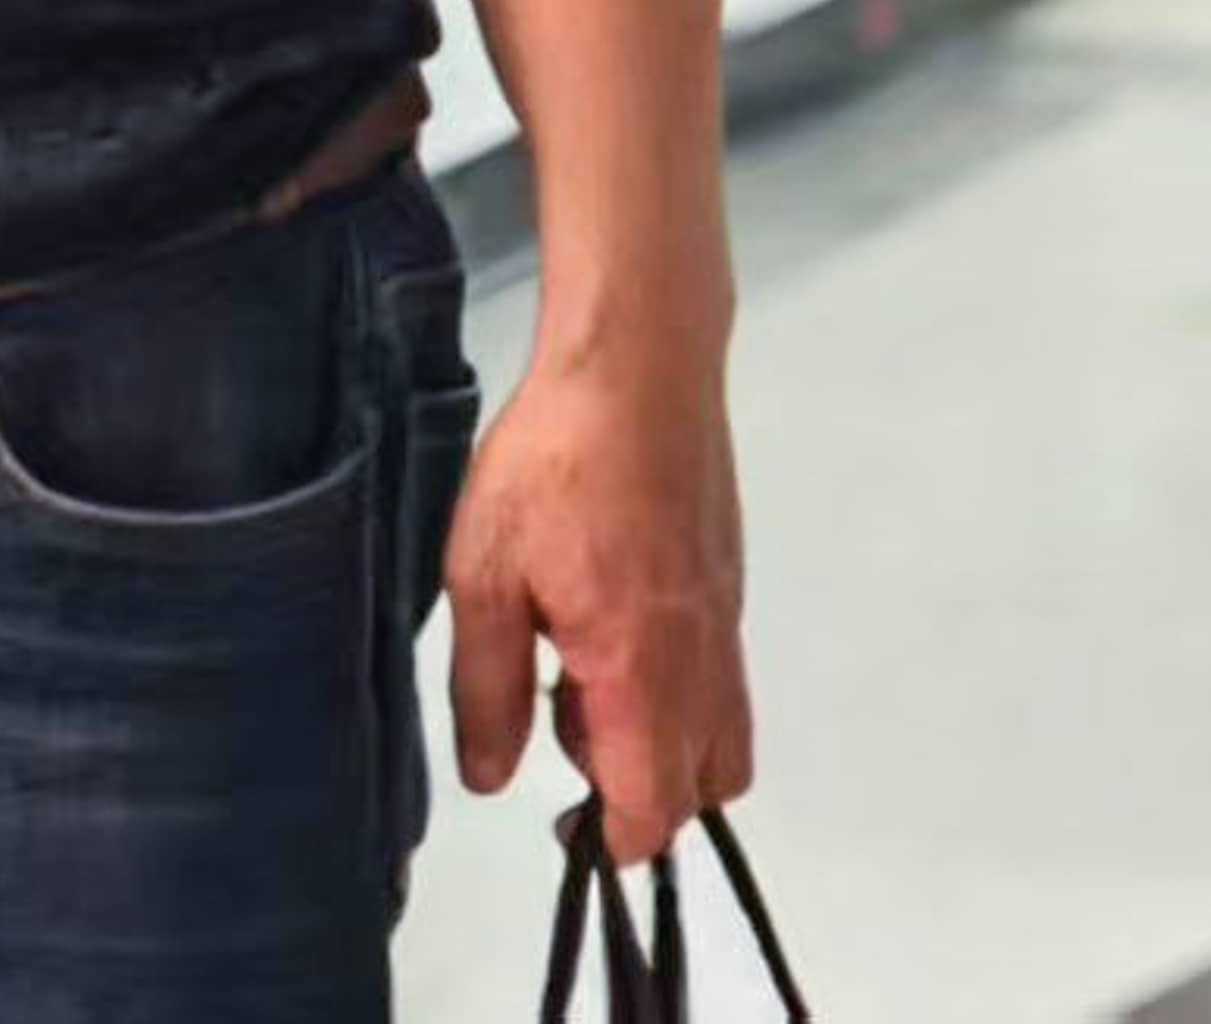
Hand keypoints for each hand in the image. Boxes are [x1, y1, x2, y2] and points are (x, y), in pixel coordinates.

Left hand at [445, 347, 752, 868]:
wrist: (638, 370)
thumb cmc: (551, 468)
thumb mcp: (483, 575)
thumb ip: (485, 687)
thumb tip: (490, 779)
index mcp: (639, 673)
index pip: (652, 807)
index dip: (612, 839)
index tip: (564, 826)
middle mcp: (702, 665)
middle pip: (702, 788)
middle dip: (636, 792)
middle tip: (558, 722)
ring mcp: (726, 625)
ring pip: (720, 736)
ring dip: (659, 741)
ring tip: (576, 671)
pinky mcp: (728, 586)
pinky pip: (720, 678)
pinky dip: (675, 689)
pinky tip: (603, 620)